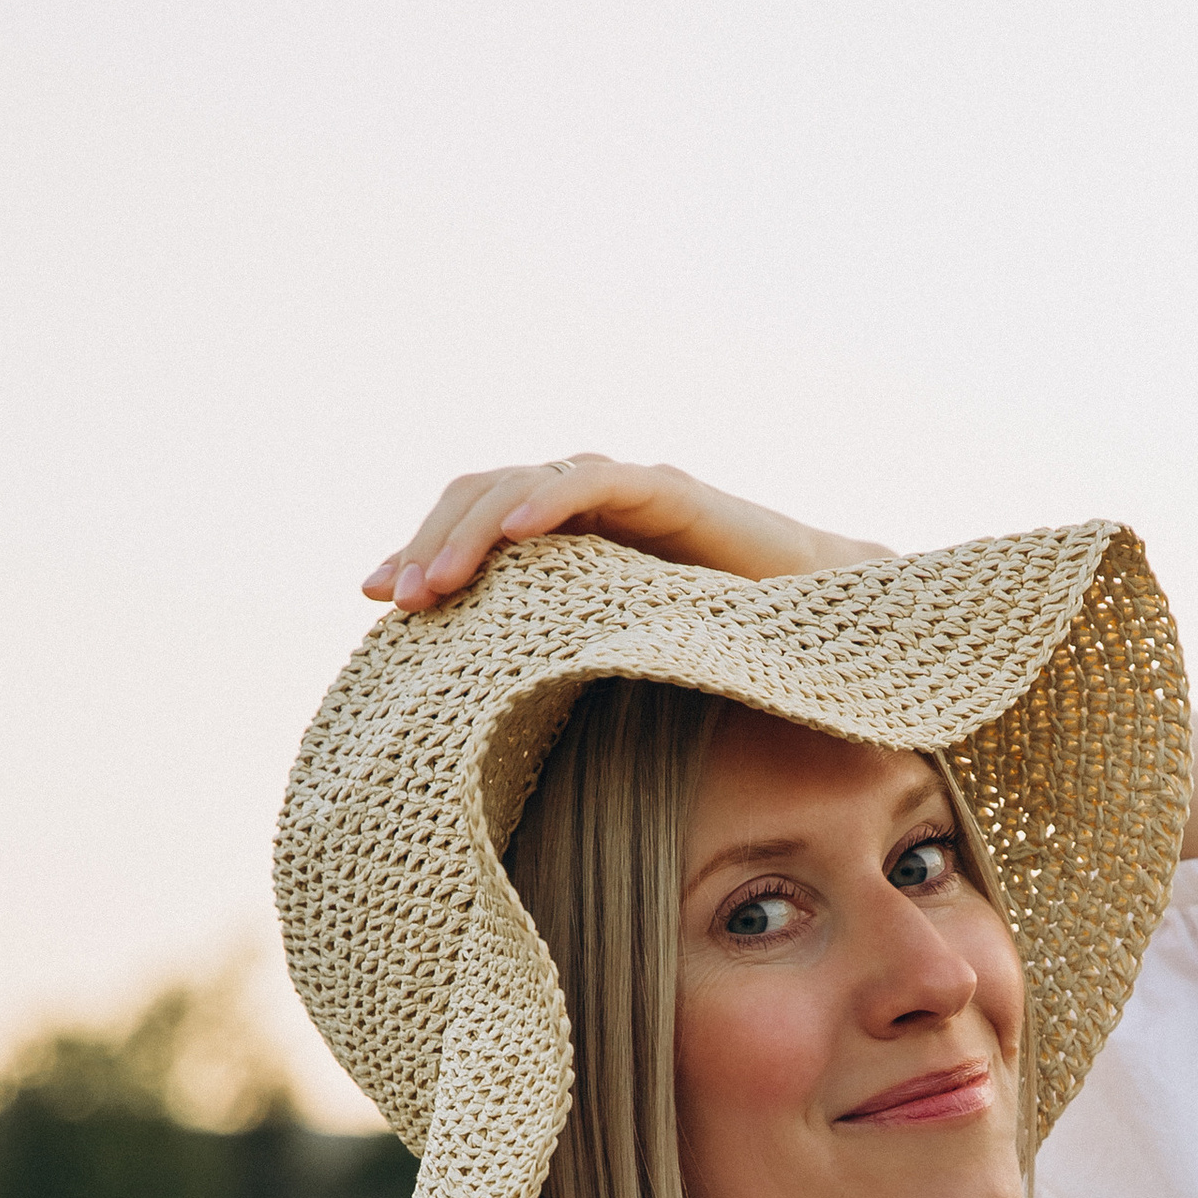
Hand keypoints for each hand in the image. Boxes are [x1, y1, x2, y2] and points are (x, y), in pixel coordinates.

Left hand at [363, 458, 892, 612]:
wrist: (818, 625)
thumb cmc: (719, 651)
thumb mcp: (608, 660)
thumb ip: (549, 660)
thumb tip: (467, 714)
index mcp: (562, 541)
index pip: (471, 524)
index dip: (420, 551)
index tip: (378, 600)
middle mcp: (585, 503)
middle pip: (479, 495)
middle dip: (431, 545)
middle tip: (398, 600)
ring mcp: (625, 491)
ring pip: (522, 484)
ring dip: (472, 531)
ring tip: (437, 582)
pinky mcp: (670, 492)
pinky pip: (594, 483)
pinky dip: (549, 502)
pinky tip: (513, 534)